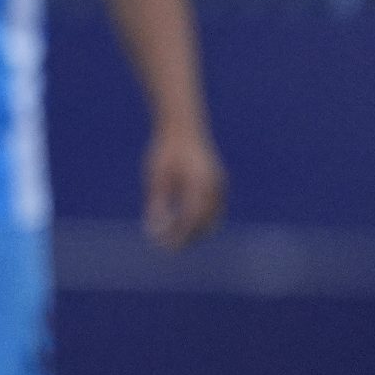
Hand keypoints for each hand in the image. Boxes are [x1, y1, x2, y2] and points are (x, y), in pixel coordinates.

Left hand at [143, 122, 225, 250]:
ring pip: (213, 218)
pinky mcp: (220, 183)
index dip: (179, 235)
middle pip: (205, 222)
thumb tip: (154, 230)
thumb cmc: (166, 151)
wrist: (184, 127)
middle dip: (189, 237)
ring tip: (175, 238)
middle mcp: (214, 185)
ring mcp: (220, 184)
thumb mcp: (156, 177)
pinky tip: (185, 224)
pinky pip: (215, 209)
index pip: (190, 219)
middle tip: (169, 246)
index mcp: (198, 183)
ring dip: (197, 230)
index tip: (164, 245)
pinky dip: (203, 220)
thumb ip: (157, 203)